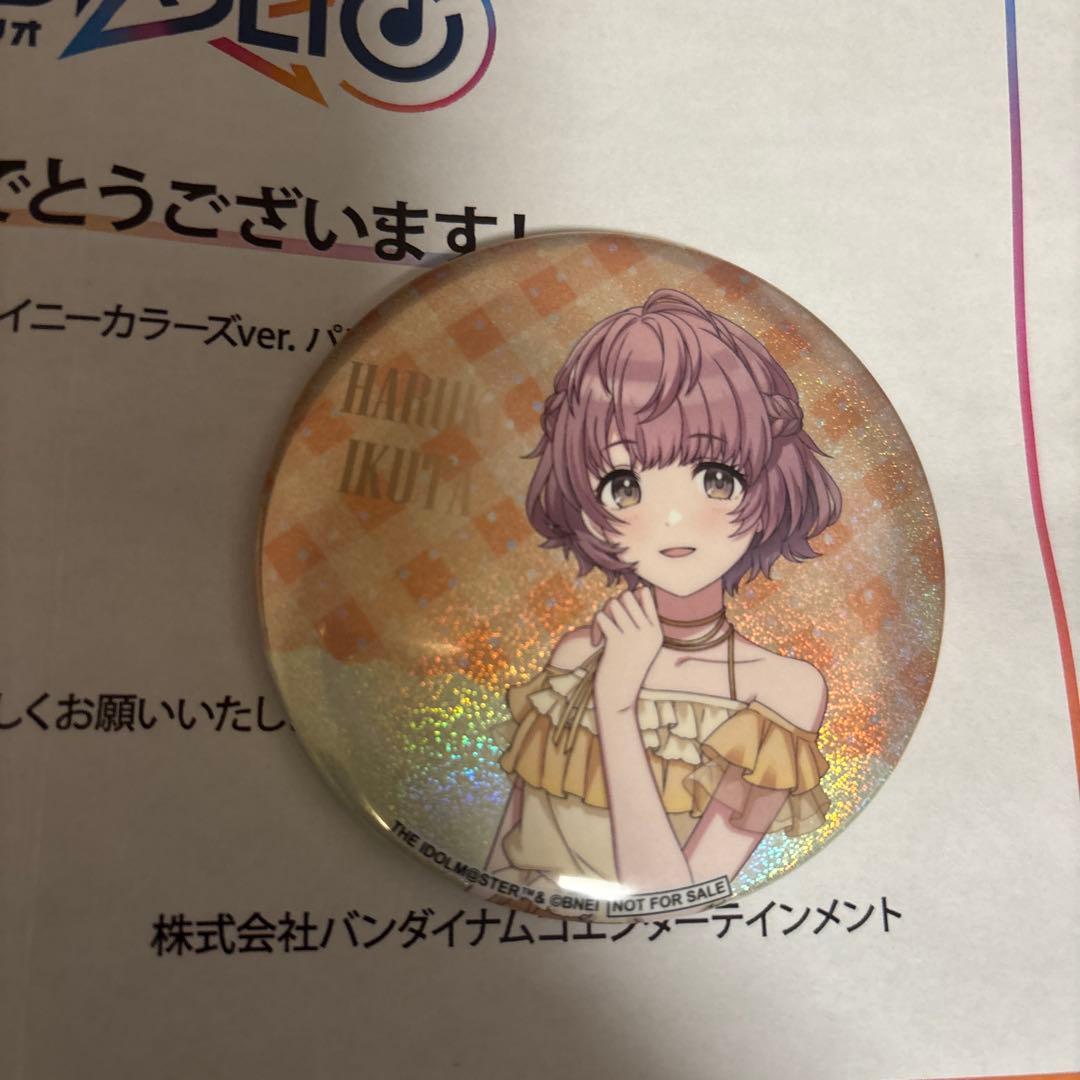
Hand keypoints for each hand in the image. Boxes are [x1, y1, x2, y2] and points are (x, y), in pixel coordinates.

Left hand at [591, 586, 662, 713]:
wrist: (619, 694)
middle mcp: (648, 632)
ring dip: (604, 614)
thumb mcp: (639, 646)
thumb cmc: (626, 668)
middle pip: (627, 596)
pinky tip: (597, 641)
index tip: (622, 611)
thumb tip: (628, 593)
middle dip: (614, 605)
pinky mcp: (617, 642)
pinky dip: (596, 626)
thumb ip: (636, 621)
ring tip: (603, 630)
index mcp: (656, 631)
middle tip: (609, 622)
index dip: (630, 595)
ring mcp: (634, 636)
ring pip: (614, 604)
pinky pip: (602, 617)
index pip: (646, 595)